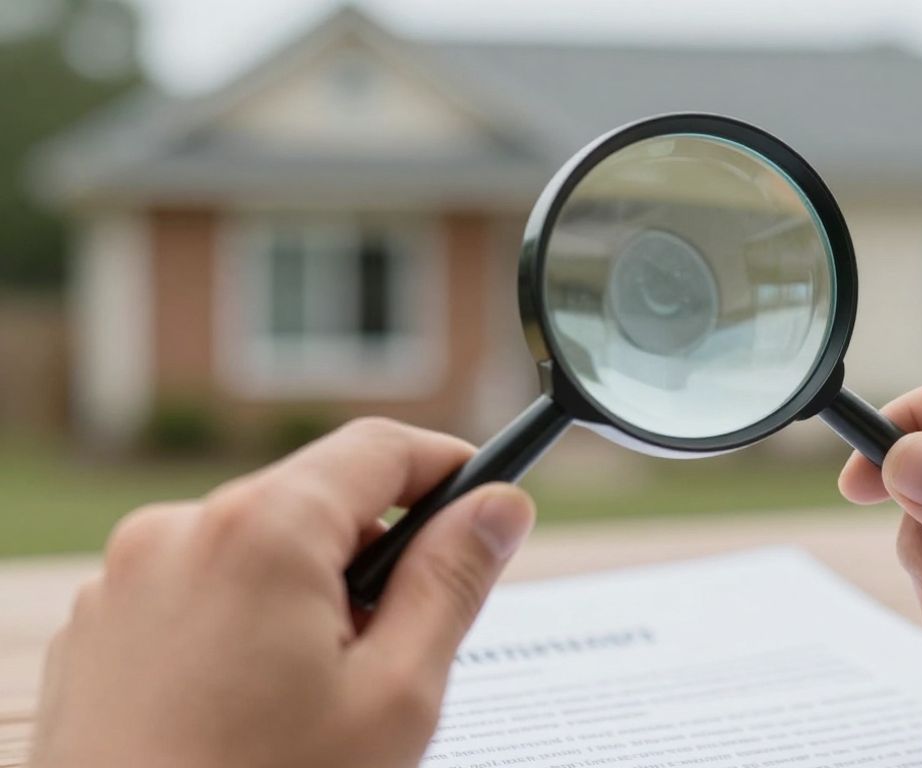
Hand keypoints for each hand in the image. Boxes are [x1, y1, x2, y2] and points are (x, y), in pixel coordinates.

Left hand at [30, 418, 534, 767]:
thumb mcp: (395, 695)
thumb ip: (452, 582)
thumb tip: (500, 505)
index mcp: (261, 531)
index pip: (379, 448)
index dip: (447, 468)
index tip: (485, 508)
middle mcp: (179, 532)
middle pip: (316, 502)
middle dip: (373, 558)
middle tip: (401, 648)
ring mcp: (126, 580)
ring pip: (257, 549)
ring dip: (307, 596)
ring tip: (315, 700)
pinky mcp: (100, 629)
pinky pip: (197, 590)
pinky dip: (243, 624)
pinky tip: (253, 710)